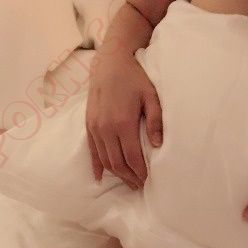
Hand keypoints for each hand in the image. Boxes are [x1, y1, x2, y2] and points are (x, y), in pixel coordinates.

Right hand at [86, 48, 162, 189]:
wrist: (110, 62)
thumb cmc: (134, 78)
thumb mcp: (151, 96)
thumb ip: (155, 121)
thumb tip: (158, 145)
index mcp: (123, 123)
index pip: (132, 157)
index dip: (140, 172)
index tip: (147, 180)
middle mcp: (106, 128)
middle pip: (117, 163)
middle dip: (129, 177)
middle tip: (139, 185)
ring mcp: (95, 127)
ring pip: (105, 160)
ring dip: (116, 174)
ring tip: (128, 181)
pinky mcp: (89, 124)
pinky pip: (92, 151)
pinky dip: (96, 166)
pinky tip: (100, 177)